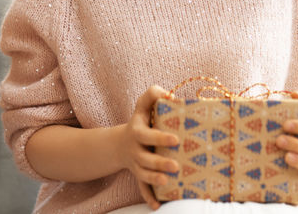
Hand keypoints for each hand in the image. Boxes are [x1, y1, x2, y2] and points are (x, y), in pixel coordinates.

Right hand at [117, 85, 179, 209]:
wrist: (121, 143)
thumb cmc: (141, 121)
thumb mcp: (142, 105)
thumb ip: (152, 94)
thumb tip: (171, 95)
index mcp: (137, 132)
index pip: (146, 135)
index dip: (159, 138)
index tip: (175, 139)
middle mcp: (135, 150)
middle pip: (145, 158)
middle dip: (159, 163)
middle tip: (176, 166)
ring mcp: (136, 164)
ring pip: (143, 174)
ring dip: (154, 179)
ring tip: (167, 180)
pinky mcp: (139, 176)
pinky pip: (142, 188)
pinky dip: (148, 197)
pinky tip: (157, 205)